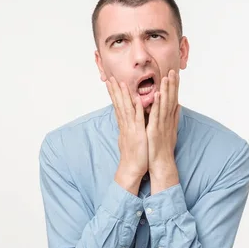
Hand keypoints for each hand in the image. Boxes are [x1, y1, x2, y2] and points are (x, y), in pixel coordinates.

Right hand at [106, 77, 147, 193]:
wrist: (131, 169)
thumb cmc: (133, 155)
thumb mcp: (130, 138)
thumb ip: (129, 127)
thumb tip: (128, 120)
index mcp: (124, 125)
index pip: (118, 106)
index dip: (114, 94)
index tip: (111, 83)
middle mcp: (125, 125)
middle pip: (119, 105)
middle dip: (114, 91)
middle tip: (110, 78)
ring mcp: (131, 129)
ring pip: (126, 109)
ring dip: (123, 95)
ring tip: (120, 83)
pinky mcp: (138, 134)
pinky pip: (137, 119)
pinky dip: (137, 109)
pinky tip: (136, 99)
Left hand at [147, 69, 180, 193]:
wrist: (161, 163)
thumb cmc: (163, 147)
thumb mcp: (170, 130)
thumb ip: (174, 117)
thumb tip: (178, 106)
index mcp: (169, 119)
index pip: (173, 99)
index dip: (174, 86)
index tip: (175, 74)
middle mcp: (168, 120)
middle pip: (171, 99)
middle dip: (172, 84)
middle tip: (173, 70)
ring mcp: (162, 124)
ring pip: (165, 104)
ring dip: (166, 90)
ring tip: (167, 77)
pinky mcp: (155, 130)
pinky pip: (156, 115)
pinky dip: (158, 104)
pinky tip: (158, 95)